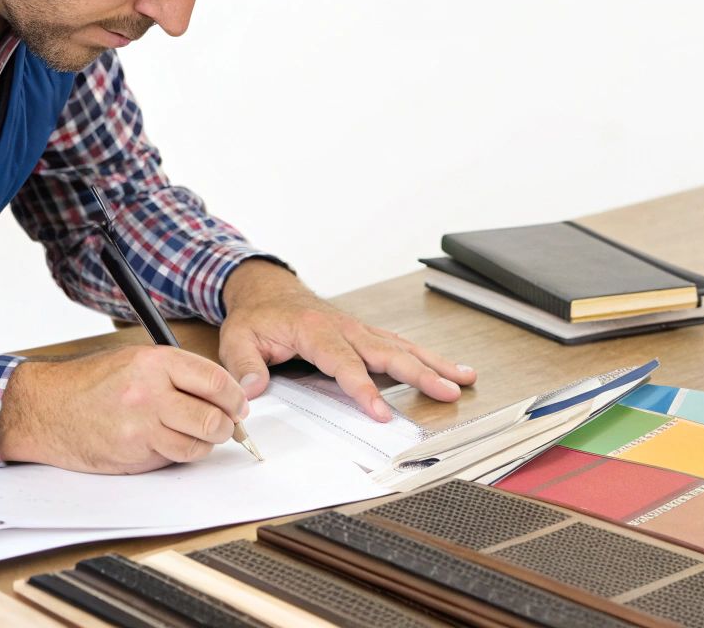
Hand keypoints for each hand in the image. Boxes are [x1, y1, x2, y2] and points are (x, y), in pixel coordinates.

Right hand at [0, 345, 248, 473]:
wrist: (46, 408)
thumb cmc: (89, 383)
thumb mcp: (134, 360)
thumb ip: (176, 372)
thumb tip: (219, 392)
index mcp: (154, 362)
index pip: (215, 381)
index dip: (235, 397)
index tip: (239, 405)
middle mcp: (150, 393)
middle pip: (214, 418)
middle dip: (226, 426)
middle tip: (225, 426)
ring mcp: (141, 426)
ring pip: (198, 444)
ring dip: (203, 444)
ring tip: (194, 435)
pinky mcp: (133, 453)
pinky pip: (172, 458)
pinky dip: (177, 454)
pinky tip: (166, 443)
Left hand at [217, 259, 477, 420]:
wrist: (267, 290)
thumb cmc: (257, 316)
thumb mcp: (237, 338)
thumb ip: (244, 365)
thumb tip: (252, 392)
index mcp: (315, 330)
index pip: (343, 363)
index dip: (363, 389)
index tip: (381, 413)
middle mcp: (345, 328)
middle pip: (388, 353)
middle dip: (421, 373)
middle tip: (448, 392)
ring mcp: (359, 330)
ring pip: (402, 347)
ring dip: (435, 363)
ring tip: (465, 379)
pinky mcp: (366, 334)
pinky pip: (400, 345)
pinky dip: (427, 357)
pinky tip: (450, 369)